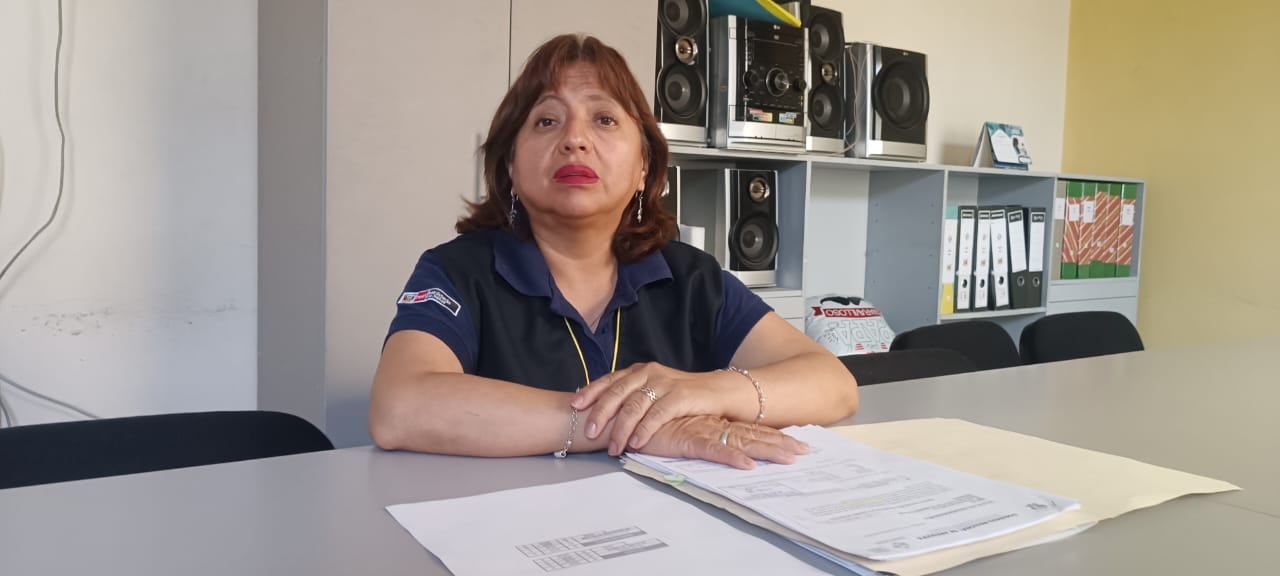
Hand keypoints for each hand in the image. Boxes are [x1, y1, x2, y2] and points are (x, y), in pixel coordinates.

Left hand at [572, 362, 739, 456]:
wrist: (720, 392)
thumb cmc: (684, 396)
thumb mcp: (656, 391)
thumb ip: (634, 397)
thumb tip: (605, 414)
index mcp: (640, 370)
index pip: (610, 380)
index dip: (591, 392)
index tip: (574, 405)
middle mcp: (650, 372)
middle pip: (618, 392)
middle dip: (601, 413)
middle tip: (588, 432)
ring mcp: (665, 383)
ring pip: (635, 405)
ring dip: (621, 428)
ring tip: (613, 447)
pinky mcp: (680, 396)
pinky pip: (657, 414)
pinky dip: (644, 430)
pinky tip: (636, 443)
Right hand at [639, 415, 807, 469]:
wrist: (622, 420)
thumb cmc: (646, 427)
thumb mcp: (678, 433)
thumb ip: (697, 436)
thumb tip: (715, 445)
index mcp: (712, 422)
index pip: (749, 429)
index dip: (774, 436)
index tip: (798, 444)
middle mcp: (711, 424)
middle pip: (752, 434)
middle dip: (780, 443)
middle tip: (807, 451)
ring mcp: (701, 430)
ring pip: (740, 441)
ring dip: (767, 450)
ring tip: (790, 458)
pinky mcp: (686, 440)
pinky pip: (713, 450)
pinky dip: (731, 458)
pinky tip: (748, 466)